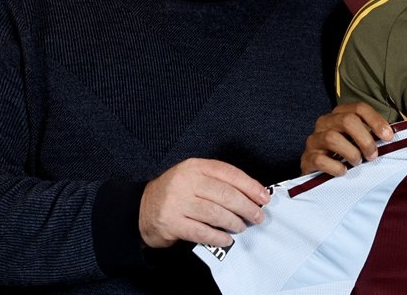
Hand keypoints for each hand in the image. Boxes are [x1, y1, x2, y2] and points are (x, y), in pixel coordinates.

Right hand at [139, 158, 269, 248]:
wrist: (142, 207)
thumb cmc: (177, 192)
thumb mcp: (195, 176)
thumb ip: (219, 181)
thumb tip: (252, 194)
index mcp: (195, 166)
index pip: (230, 174)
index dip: (251, 186)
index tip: (264, 197)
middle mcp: (186, 182)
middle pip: (225, 195)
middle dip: (246, 207)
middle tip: (258, 216)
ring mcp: (177, 202)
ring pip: (215, 213)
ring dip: (234, 222)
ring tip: (242, 226)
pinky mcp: (171, 223)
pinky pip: (201, 231)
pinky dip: (217, 237)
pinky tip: (226, 239)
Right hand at [300, 101, 393, 175]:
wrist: (319, 172)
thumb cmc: (345, 153)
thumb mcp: (360, 140)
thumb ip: (374, 136)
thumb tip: (394, 136)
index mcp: (339, 114)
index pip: (359, 108)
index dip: (376, 120)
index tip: (388, 137)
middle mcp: (325, 122)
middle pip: (348, 120)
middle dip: (365, 139)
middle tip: (373, 155)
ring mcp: (314, 139)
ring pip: (332, 138)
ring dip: (351, 153)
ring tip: (357, 162)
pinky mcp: (307, 158)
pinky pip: (320, 160)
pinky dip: (335, 166)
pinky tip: (343, 171)